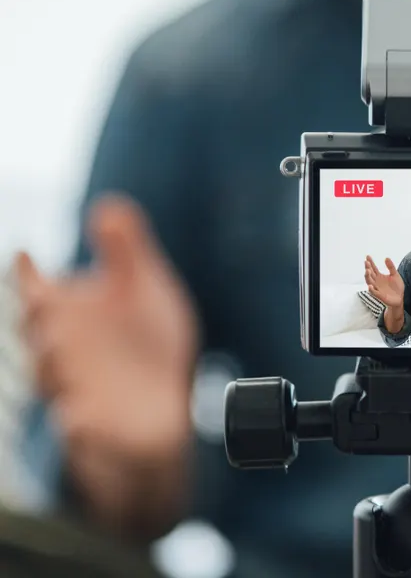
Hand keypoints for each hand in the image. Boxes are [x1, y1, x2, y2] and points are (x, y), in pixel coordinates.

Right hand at [16, 194, 198, 540]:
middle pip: (38, 330)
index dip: (28, 275)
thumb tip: (109, 202)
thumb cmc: (146, 346)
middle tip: (45, 302)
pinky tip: (78, 420)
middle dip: (38, 318)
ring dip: (52, 364)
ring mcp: (76, 391)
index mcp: (72, 314)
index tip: (26, 258)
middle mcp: (65, 351)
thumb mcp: (145, 292)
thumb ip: (126, 251)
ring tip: (62, 347)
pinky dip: (76, 423)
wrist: (163, 412)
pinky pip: (78, 429)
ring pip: (50, 376)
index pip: (38, 289)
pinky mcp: (94, 430)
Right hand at [364, 255, 403, 308]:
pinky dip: (371, 290)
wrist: (401, 297)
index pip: (373, 268)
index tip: (367, 256)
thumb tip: (386, 258)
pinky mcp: (380, 295)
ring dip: (367, 277)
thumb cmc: (397, 287)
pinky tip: (370, 286)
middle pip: (370, 274)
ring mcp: (377, 288)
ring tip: (367, 271)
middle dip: (367, 268)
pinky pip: (374, 292)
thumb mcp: (395, 275)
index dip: (370, 262)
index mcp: (379, 276)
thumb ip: (391, 267)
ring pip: (369, 282)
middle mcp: (376, 282)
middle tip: (366, 262)